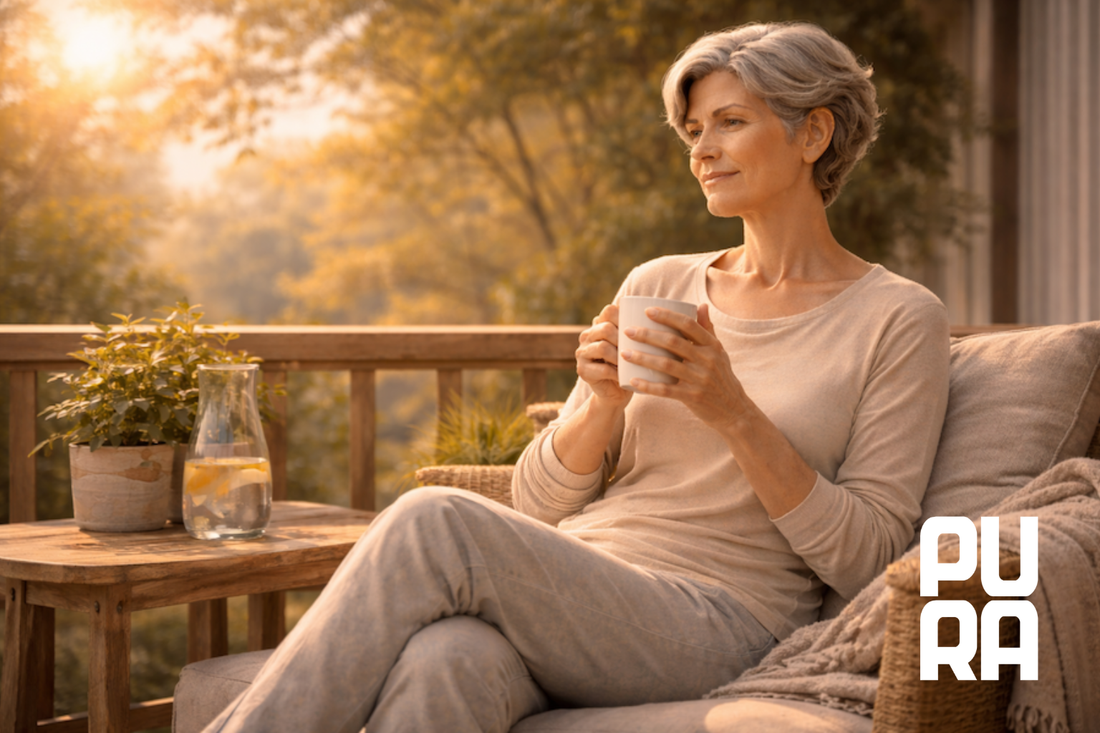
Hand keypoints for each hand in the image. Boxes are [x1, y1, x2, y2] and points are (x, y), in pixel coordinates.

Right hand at [575, 304, 632, 407]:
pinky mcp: (583, 371)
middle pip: (605, 328)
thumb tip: (669, 311)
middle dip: (624, 338)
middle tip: (639, 348)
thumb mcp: (635, 346)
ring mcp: (582, 353)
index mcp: (599, 325)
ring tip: (632, 362)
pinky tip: (625, 375)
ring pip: (602, 347)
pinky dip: (616, 373)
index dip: (626, 316)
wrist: (617, 393)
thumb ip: (642, 330)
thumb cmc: (630, 365)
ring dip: (620, 356)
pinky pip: (601, 369)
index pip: (609, 311)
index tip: (642, 327)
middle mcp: (587, 336)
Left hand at [620, 303, 747, 433]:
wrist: (733, 410)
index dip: (667, 316)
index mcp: (712, 346)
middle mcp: (707, 360)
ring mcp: (700, 379)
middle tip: (627, 331)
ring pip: (667, 365)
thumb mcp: (719, 352)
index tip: (647, 311)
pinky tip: (632, 381)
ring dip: (643, 358)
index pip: (688, 324)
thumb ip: (707, 330)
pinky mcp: (692, 397)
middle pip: (673, 343)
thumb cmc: (721, 377)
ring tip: (624, 353)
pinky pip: (666, 390)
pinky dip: (648, 386)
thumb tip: (700, 305)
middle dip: (648, 335)